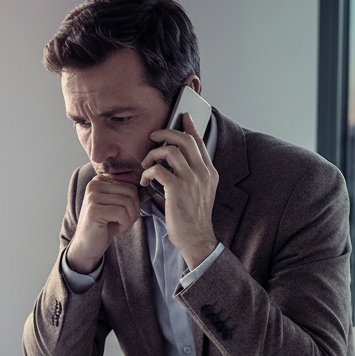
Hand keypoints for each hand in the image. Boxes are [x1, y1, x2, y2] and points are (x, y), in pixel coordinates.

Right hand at [67, 173, 139, 273]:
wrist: (88, 246)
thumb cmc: (105, 225)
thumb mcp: (116, 205)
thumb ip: (125, 193)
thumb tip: (144, 183)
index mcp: (100, 180)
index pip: (130, 185)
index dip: (135, 202)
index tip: (126, 214)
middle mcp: (94, 184)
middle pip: (130, 192)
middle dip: (134, 210)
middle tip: (127, 221)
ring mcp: (92, 196)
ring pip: (127, 202)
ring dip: (130, 218)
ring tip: (122, 225)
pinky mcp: (94, 210)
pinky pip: (122, 213)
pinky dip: (126, 224)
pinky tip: (118, 230)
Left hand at [141, 113, 219, 268]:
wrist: (196, 239)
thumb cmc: (193, 218)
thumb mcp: (200, 193)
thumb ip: (192, 176)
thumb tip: (173, 163)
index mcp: (209, 172)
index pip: (200, 142)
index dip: (190, 127)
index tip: (183, 116)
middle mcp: (202, 172)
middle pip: (185, 139)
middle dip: (165, 133)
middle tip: (152, 136)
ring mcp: (191, 180)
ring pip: (170, 151)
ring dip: (152, 154)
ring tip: (146, 164)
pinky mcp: (178, 189)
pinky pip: (158, 170)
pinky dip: (148, 172)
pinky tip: (145, 181)